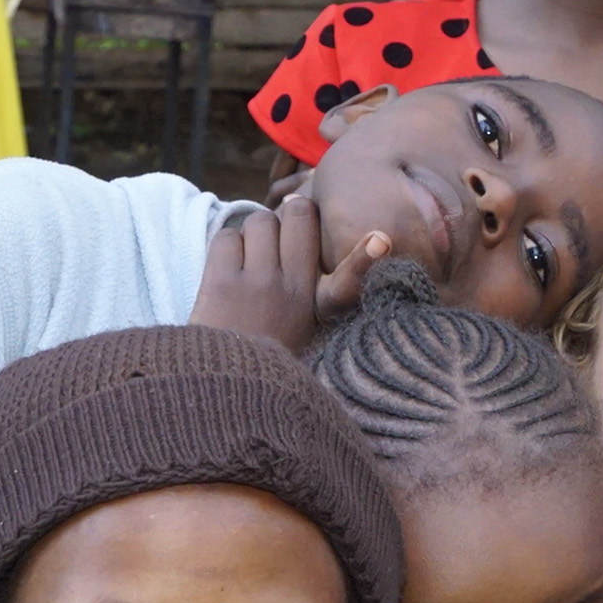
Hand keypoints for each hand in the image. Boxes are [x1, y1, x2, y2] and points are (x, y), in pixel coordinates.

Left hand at [187, 198, 386, 352]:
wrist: (222, 387)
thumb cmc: (262, 357)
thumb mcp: (303, 333)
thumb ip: (315, 293)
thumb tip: (306, 233)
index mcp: (317, 305)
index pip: (352, 275)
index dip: (366, 255)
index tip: (381, 240)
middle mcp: (292, 289)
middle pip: (297, 215)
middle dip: (286, 217)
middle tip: (277, 238)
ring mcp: (257, 283)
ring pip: (259, 221)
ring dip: (252, 234)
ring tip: (249, 258)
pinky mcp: (222, 282)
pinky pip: (226, 237)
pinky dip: (226, 247)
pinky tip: (226, 268)